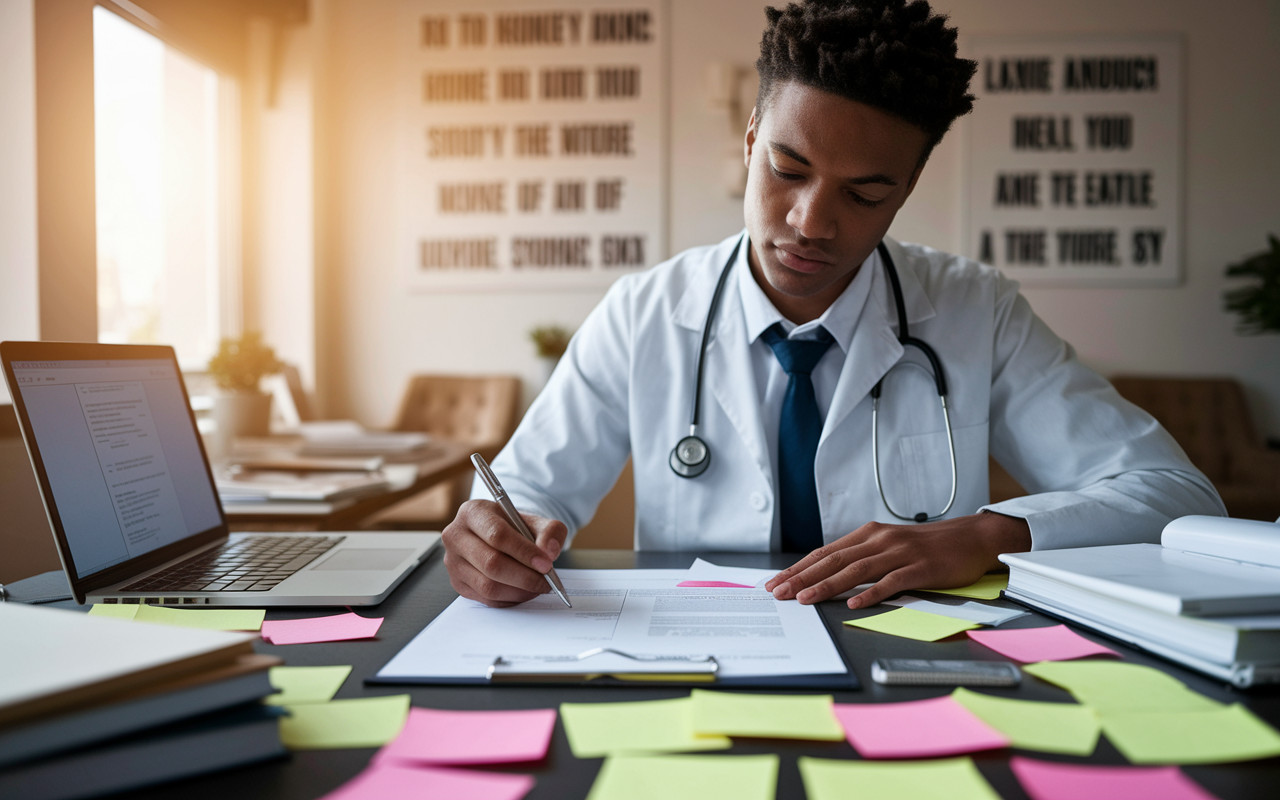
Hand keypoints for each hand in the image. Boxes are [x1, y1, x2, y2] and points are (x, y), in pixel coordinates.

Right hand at [441, 499, 567, 607]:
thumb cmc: (516, 528)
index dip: (524, 552)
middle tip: (546, 581)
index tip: (546, 564)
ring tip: (538, 586)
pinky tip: (524, 591)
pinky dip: (510, 599)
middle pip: (491, 564)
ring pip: (488, 586)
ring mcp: (453, 562)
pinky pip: (486, 599)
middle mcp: (456, 536)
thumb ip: (550, 531)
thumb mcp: (536, 521)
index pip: (497, 535)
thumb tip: (549, 553)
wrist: (499, 537)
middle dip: (525, 576)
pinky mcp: (457, 583)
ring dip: (519, 591)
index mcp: (472, 512)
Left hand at [764, 512, 1030, 608]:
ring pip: (856, 570)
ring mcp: (900, 553)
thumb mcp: (890, 546)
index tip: (776, 582)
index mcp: (869, 534)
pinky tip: (853, 604)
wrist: (972, 538)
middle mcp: (880, 540)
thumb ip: (863, 557)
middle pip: (834, 560)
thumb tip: (829, 575)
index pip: (826, 553)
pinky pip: (891, 582)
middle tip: (778, 593)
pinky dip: (870, 593)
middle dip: (802, 577)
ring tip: (805, 599)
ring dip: (827, 585)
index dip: (799, 568)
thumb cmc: (929, 547)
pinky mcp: (920, 568)